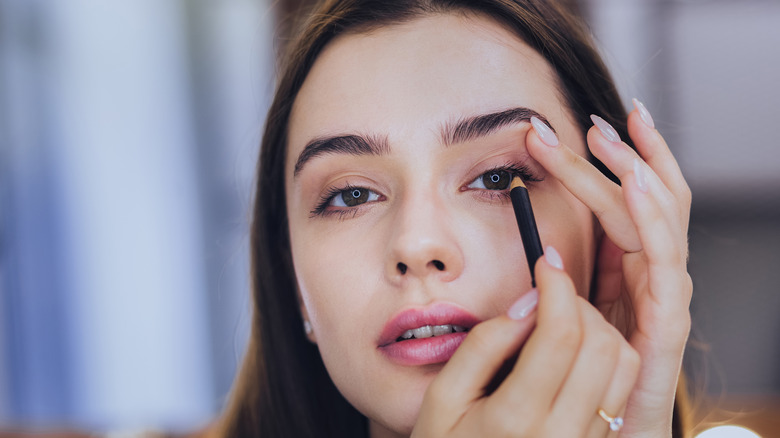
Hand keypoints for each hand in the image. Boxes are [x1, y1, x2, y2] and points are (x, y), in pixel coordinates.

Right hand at [411, 251, 640, 436]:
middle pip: (602, 344)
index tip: (546, 264)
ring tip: (563, 321)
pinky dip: (608, 356)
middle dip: (579, 303)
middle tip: (550, 294)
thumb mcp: (443, 397)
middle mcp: (561, 435)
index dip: (558, 286)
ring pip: (623, 365)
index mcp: (515, 418)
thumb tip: (527, 303)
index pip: (561, 334)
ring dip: (599, 328)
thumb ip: (483, 346)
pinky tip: (575, 352)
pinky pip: (622, 389)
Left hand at [526, 101, 692, 435]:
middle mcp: (653, 276)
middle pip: (647, 201)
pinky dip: (651, 220)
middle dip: (624, 156)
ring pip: (659, 222)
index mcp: (630, 269)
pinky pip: (663, 265)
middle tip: (592, 121)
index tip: (586, 125)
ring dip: (636, 172)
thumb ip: (570, 277)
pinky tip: (635, 185)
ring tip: (614, 136)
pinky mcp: (665, 326)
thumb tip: (543, 239)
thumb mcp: (571, 312)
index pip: (629, 201)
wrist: (602, 431)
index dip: (613, 161)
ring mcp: (664, 298)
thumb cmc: (583, 373)